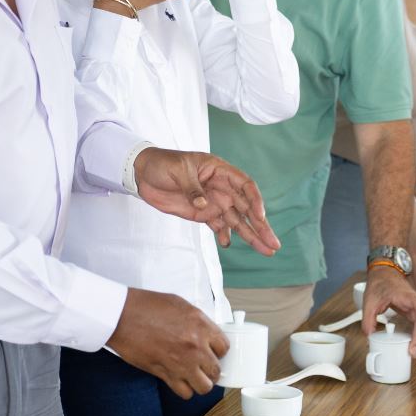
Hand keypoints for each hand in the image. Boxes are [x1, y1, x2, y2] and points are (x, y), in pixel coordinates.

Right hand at [107, 288, 228, 398]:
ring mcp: (181, 363)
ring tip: (194, 375)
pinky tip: (180, 380)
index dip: (219, 351)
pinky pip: (184, 392)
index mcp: (201, 325)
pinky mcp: (165, 374)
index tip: (214, 352)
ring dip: (200, 382)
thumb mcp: (181, 305)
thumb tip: (205, 333)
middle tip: (204, 366)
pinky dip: (184, 389)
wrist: (122, 316)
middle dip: (211, 369)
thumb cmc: (147, 306)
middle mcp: (195, 346)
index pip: (224, 347)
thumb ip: (197, 321)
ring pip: (204, 387)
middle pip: (216, 370)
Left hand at [133, 147, 280, 256]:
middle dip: (261, 226)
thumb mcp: (178, 171)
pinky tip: (228, 244)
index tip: (260, 217)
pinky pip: (219, 226)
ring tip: (265, 251)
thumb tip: (205, 205)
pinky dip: (225, 236)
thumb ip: (193, 189)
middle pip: (246, 208)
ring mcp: (212, 202)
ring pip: (237, 221)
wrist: (142, 173)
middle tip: (273, 244)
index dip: (255, 200)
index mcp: (219, 171)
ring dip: (250, 236)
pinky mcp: (201, 214)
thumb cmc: (163, 163)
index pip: (245, 185)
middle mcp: (221, 188)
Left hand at [361, 265, 415, 357]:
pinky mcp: (414, 312)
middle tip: (412, 352)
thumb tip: (369, 335)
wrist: (384, 274)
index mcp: (406, 295)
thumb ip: (368, 318)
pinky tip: (413, 346)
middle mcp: (415, 302)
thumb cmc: (380, 284)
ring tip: (413, 353)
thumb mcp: (370, 301)